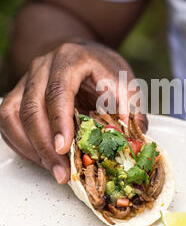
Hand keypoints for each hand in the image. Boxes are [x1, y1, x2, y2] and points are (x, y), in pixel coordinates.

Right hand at [0, 42, 147, 183]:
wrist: (82, 54)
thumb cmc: (103, 69)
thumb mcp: (125, 81)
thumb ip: (131, 109)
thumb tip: (133, 143)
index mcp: (71, 59)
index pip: (58, 90)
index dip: (59, 121)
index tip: (64, 148)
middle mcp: (43, 66)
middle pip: (32, 106)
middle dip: (44, 144)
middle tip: (61, 171)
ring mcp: (27, 79)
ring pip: (13, 114)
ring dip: (30, 147)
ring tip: (53, 170)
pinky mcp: (18, 94)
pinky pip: (7, 120)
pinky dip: (20, 143)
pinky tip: (39, 158)